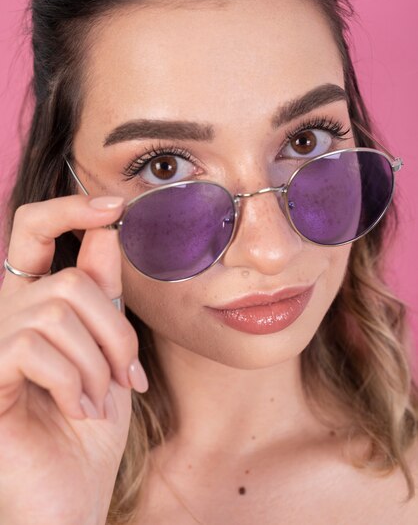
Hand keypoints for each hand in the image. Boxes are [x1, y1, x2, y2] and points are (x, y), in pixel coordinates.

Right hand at [0, 194, 148, 524]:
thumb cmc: (90, 425)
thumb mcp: (107, 351)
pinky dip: (74, 382)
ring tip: (101, 401)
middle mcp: (5, 313)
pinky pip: (35, 346)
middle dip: (115, 330)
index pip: (33, 229)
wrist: (70, 497)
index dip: (68, 208)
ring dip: (98, 363)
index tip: (114, 205)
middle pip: (69, 281)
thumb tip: (106, 233)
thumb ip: (102, 293)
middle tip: (129, 376)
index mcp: (33, 302)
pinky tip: (78, 411)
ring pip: (58, 311)